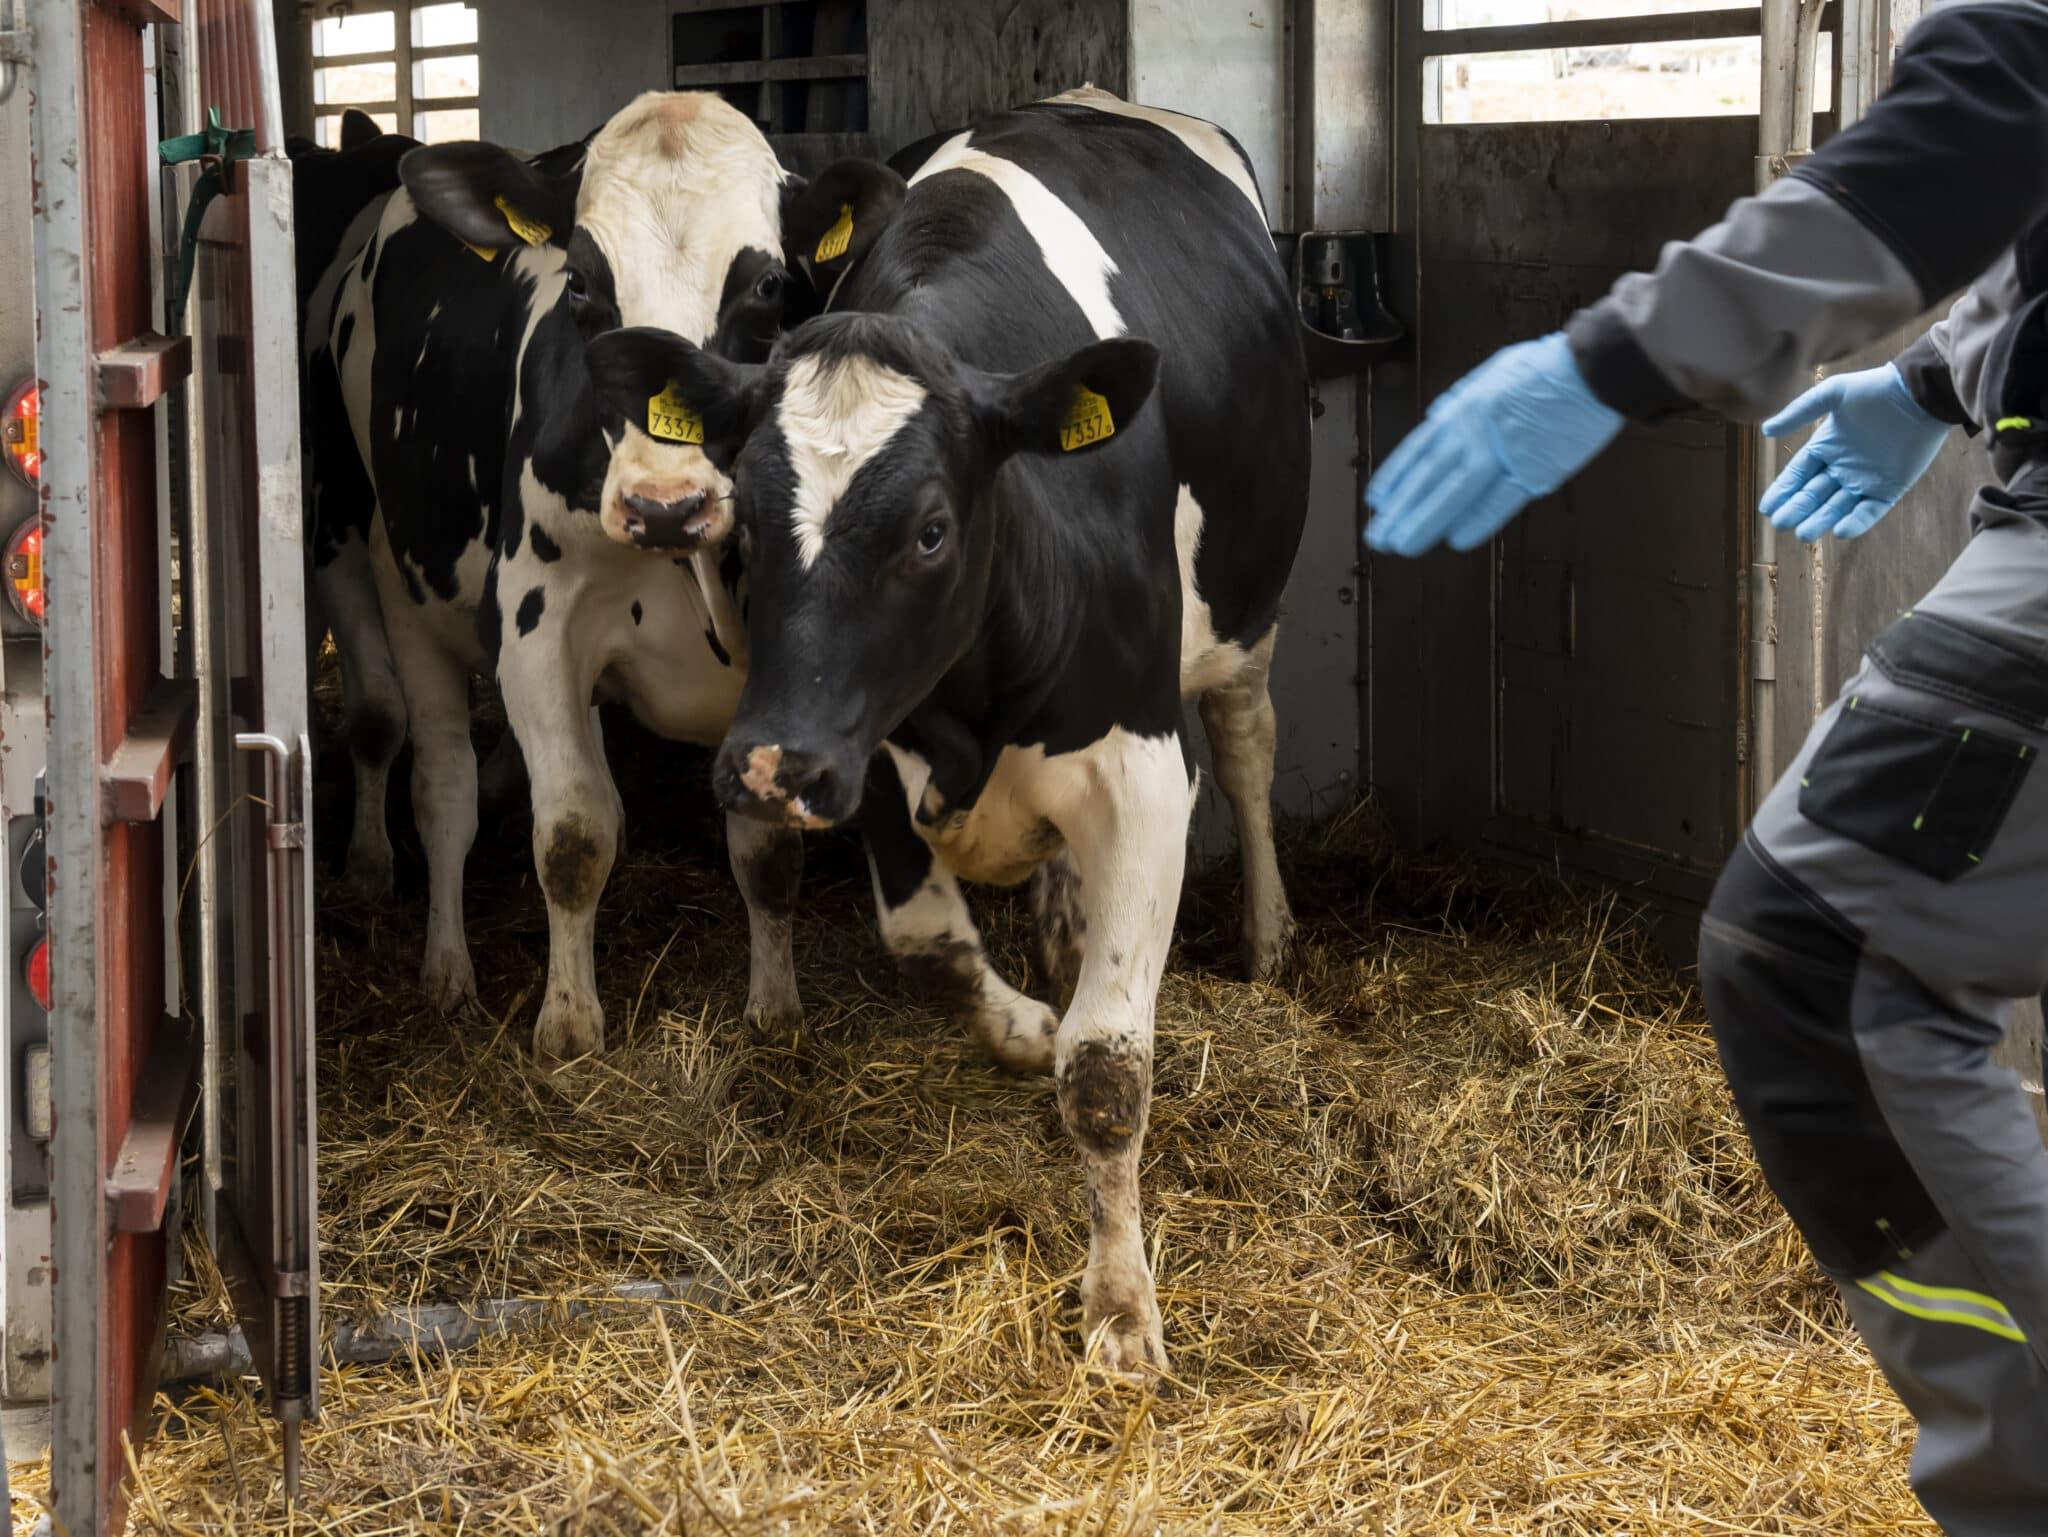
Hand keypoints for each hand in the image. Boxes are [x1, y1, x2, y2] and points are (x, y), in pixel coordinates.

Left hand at [1364, 333, 1623, 557]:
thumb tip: (1438, 416)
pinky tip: (1456, 540)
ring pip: (1453, 493)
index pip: (1418, 450)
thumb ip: (1463, 399)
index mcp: (1463, 408)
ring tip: (1402, 546)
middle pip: (1427, 477)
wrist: (1592, 366)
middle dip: (1400, 510)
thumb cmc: (1547, 367)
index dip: (1395, 478)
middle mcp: (1473, 431)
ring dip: (1425, 522)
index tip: (1377, 501)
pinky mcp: (1534, 469)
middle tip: (1379, 537)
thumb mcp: (1491, 374)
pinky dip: (1476, 521)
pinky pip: (1498, 501)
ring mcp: (1502, 451)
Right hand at [1759, 363, 1948, 541]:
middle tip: (1781, 524)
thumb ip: (1799, 412)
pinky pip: (1869, 510)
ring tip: (1803, 534)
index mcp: (1826, 447)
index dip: (1782, 491)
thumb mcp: (1833, 393)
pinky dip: (1857, 522)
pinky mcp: (1890, 489)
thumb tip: (1766, 430)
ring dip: (1820, 521)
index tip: (1766, 508)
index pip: (1798, 475)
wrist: (1920, 395)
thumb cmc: (1875, 390)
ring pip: (1837, 507)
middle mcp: (1842, 468)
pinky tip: (1840, 530)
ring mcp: (1865, 480)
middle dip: (1797, 510)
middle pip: (1814, 495)